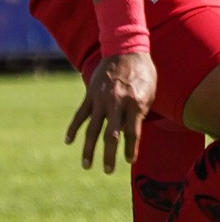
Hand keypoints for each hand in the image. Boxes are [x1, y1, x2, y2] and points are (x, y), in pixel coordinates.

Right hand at [68, 51, 156, 173]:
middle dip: (110, 155)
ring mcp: (101, 99)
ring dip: (89, 149)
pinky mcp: (90, 94)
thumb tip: (131, 134)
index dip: (131, 149)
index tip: (130, 161)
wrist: (127, 50)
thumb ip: (140, 113)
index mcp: (135, 104)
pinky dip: (73, 128)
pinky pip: (80, 114)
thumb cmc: (143, 73)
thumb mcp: (150, 92)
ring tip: (87, 165)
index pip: (133, 133)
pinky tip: (68, 141)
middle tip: (108, 171)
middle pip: (112, 135)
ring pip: (93, 129)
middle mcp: (117, 104)